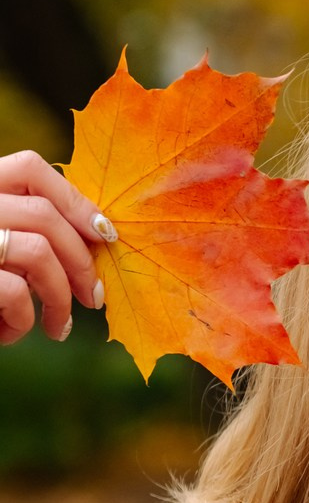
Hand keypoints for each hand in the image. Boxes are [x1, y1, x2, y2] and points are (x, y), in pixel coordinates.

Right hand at [0, 149, 115, 345]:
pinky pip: (14, 294)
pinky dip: (22, 321)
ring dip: (60, 297)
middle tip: (94, 297)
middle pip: (43, 214)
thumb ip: (25, 228)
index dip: (75, 199)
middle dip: (82, 261)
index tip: (104, 234)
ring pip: (38, 253)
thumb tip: (95, 236)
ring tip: (59, 327)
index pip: (30, 168)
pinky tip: (10, 335)